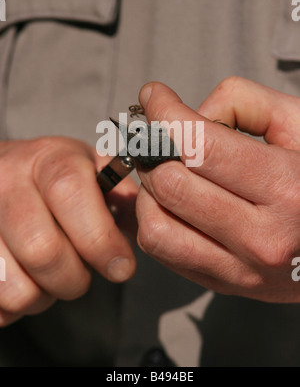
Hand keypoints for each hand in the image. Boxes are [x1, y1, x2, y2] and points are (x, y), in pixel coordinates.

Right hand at [0, 137, 136, 325]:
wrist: (7, 172)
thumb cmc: (60, 178)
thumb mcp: (95, 172)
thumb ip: (123, 197)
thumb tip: (149, 226)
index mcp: (48, 159)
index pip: (70, 194)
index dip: (99, 238)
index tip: (121, 268)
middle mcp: (7, 181)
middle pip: (41, 249)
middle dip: (74, 278)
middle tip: (81, 274)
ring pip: (15, 286)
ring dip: (43, 295)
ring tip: (50, 275)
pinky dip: (17, 306)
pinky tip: (26, 279)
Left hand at [135, 78, 299, 302]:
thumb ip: (244, 102)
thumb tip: (190, 116)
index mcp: (287, 188)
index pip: (198, 146)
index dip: (164, 112)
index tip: (154, 96)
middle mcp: (261, 238)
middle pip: (169, 184)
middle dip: (151, 147)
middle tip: (156, 130)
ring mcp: (241, 270)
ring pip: (155, 226)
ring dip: (148, 188)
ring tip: (164, 168)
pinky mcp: (226, 284)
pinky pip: (163, 251)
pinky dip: (154, 217)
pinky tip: (171, 198)